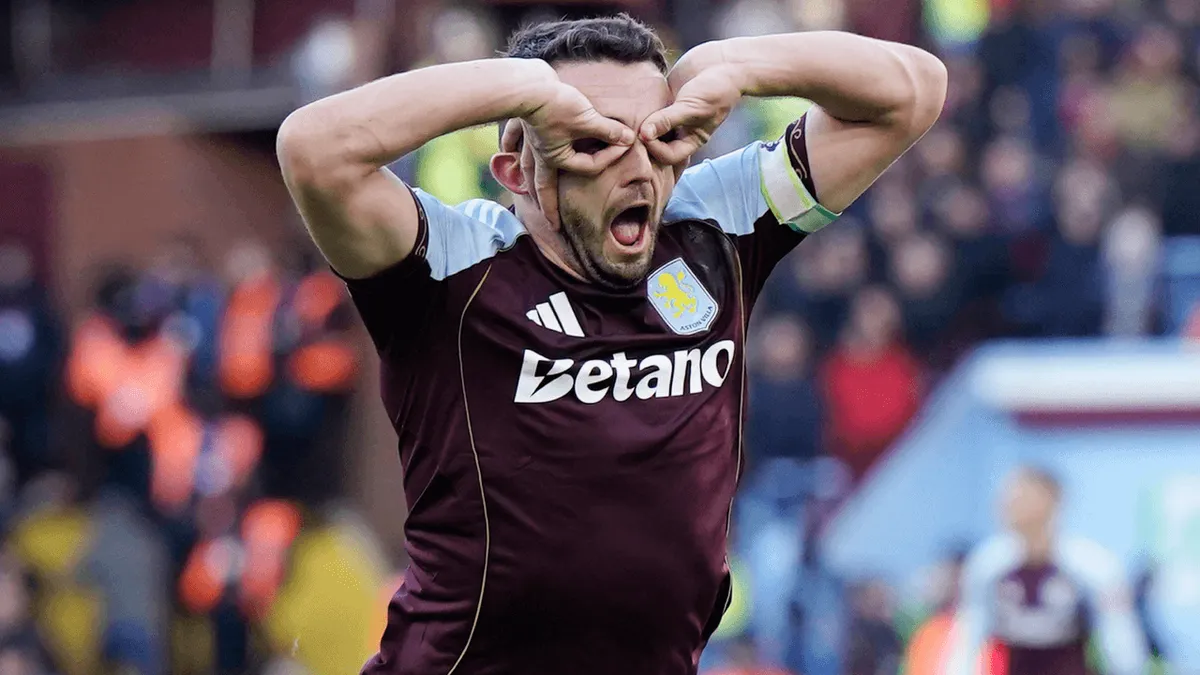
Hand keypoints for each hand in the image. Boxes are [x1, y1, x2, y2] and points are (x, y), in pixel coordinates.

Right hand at [516, 80, 635, 227]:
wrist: (526, 85)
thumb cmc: (556, 104)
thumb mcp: (588, 118)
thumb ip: (608, 131)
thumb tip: (629, 138)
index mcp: (556, 159)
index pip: (588, 166)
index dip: (610, 155)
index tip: (626, 142)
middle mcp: (540, 155)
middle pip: (543, 188)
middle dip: (548, 208)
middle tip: (552, 226)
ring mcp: (529, 140)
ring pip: (526, 167)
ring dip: (528, 183)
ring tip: (529, 195)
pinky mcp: (523, 123)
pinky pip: (514, 139)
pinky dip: (511, 145)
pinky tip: (507, 150)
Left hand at [639, 64, 743, 165]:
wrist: (726, 62)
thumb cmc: (716, 88)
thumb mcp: (692, 107)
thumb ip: (667, 121)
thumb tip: (644, 135)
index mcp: (691, 139)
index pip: (668, 155)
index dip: (654, 149)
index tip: (644, 134)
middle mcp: (680, 129)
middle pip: (656, 143)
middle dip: (643, 139)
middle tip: (631, 128)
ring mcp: (671, 113)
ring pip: (649, 124)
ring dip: (639, 120)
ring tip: (629, 113)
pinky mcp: (665, 96)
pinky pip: (648, 106)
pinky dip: (641, 104)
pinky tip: (634, 97)